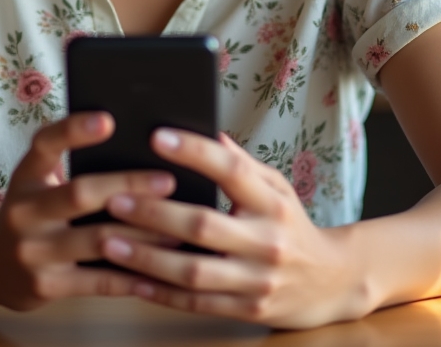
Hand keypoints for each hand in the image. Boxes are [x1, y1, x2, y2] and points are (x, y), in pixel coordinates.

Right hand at [0, 112, 176, 309]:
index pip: (46, 144)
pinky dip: (132, 276)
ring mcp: (32, 251)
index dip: (75, 130)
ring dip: (141, 235)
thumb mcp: (36, 178)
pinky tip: (159, 270)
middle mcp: (25, 210)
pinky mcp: (44, 287)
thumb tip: (134, 139)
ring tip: (177, 228)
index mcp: (27, 174)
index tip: (109, 118)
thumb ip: (70, 158)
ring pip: (96, 240)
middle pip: (80, 193)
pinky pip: (98, 281)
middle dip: (128, 186)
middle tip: (168, 180)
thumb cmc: (30, 209)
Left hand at [97, 131, 367, 327]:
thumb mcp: (276, 186)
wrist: (332, 282)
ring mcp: (257, 280)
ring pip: (193, 272)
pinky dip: (160, 293)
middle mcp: (267, 241)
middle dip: (154, 213)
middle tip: (115, 198)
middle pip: (203, 226)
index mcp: (272, 202)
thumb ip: (240, 163)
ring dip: (147, 258)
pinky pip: (196, 304)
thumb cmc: (291, 224)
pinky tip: (130, 280)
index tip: (157, 136)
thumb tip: (207, 131)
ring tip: (109, 241)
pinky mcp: (247, 310)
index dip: (194, 152)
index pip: (231, 170)